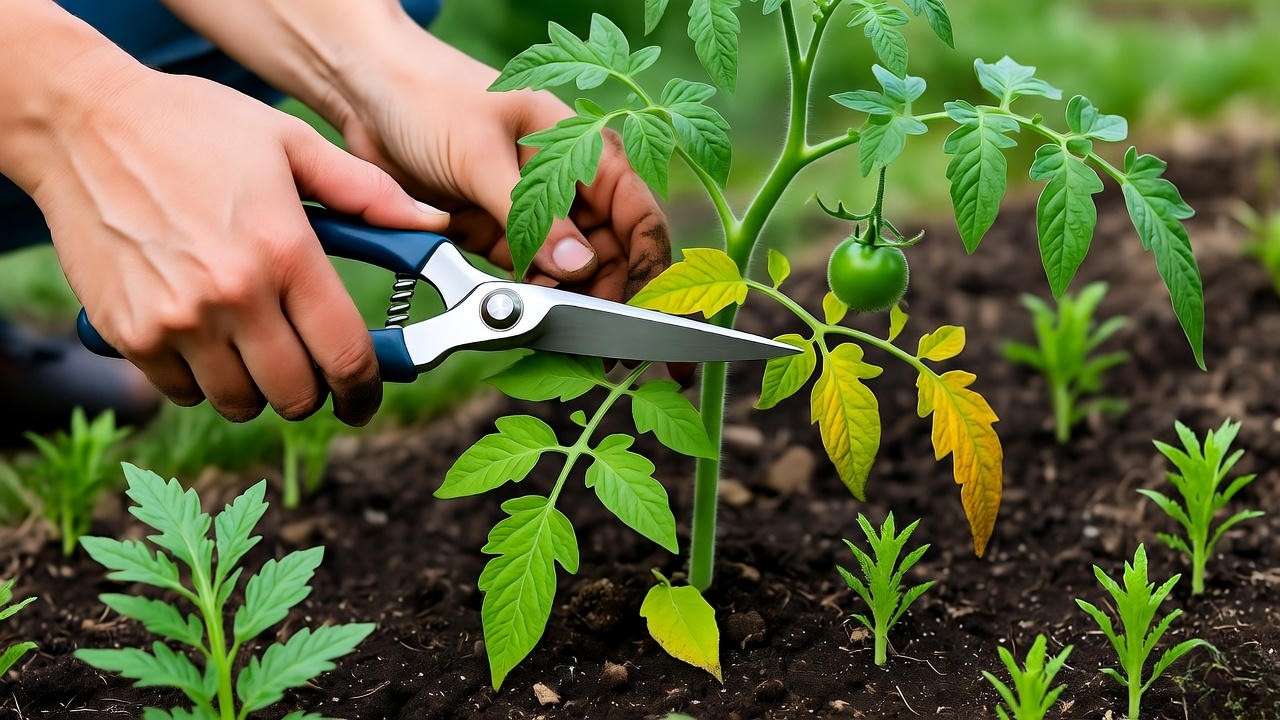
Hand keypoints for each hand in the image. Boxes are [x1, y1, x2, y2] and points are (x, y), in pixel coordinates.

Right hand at [20, 60, 447, 424]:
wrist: (82, 124)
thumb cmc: (191, 127)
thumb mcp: (289, 143)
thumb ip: (367, 194)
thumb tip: (431, 224)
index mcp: (285, 252)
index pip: (345, 355)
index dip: (366, 388)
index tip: (365, 396)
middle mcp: (234, 295)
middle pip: (296, 394)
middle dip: (314, 392)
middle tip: (312, 371)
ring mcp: (178, 320)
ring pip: (240, 402)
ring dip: (259, 390)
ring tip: (257, 349)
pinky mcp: (131, 332)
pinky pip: (184, 391)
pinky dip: (203, 381)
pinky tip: (206, 340)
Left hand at [334, 31, 672, 303]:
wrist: (365, 94)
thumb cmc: (430, 98)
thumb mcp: (482, 157)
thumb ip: (532, 215)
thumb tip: (580, 265)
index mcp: (583, 148)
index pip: (638, 214)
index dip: (651, 265)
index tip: (646, 311)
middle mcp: (568, 182)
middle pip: (610, 252)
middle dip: (607, 294)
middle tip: (592, 337)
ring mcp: (535, 210)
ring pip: (571, 270)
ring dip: (567, 299)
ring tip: (554, 325)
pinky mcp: (500, 232)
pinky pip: (528, 273)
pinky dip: (529, 294)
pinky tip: (522, 308)